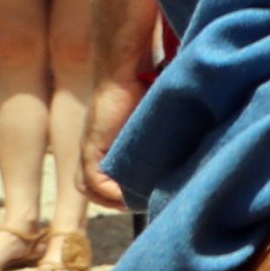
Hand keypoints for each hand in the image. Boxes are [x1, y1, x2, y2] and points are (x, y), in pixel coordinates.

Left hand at [83, 70, 141, 208]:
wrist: (125, 68)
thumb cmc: (144, 85)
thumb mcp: (151, 119)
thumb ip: (154, 138)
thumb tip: (181, 155)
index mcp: (105, 145)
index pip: (104, 182)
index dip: (121, 194)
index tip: (145, 196)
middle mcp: (92, 150)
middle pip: (94, 190)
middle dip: (115, 200)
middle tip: (140, 202)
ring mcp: (88, 150)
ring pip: (90, 189)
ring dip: (111, 198)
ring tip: (134, 199)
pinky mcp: (90, 148)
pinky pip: (94, 181)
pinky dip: (109, 191)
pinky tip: (127, 193)